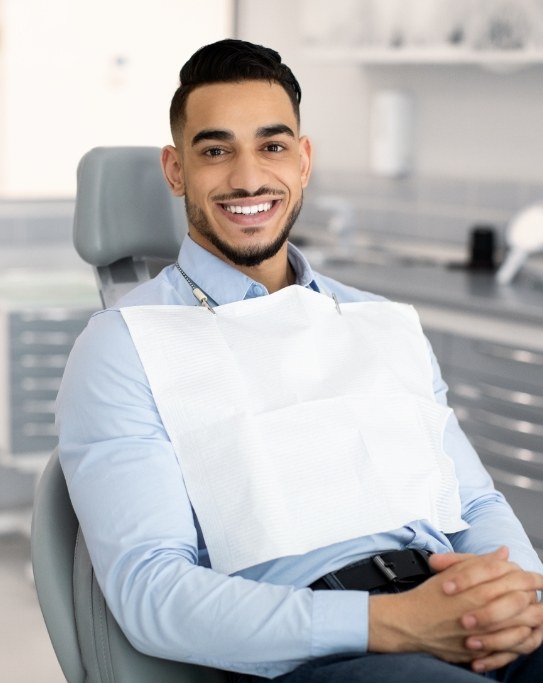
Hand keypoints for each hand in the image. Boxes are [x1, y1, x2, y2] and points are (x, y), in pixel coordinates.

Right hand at [368, 548, 542, 668]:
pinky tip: (523, 631)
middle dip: (532, 595)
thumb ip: (479, 563)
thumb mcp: (451, 573)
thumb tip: (503, 553)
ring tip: (535, 610)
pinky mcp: (479, 652)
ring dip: (531, 617)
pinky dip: (520, 639)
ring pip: (519, 626)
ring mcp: (480, 635)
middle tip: (538, 590)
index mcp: (473, 590)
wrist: (408, 624)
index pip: (511, 579)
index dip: (528, 576)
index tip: (536, 576)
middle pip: (520, 602)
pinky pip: (509, 649)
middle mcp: (480, 613)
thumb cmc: (428, 597)